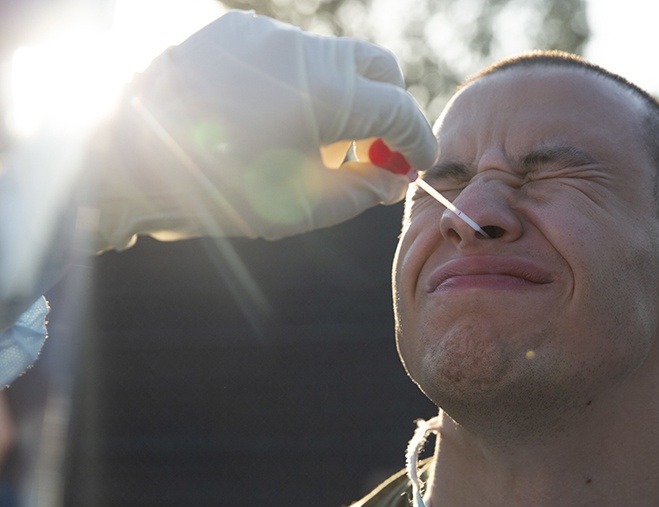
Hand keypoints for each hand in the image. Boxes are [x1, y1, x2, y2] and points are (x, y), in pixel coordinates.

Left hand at [93, 10, 436, 249]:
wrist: (119, 150)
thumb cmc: (213, 186)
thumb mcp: (301, 205)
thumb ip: (362, 192)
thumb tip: (393, 179)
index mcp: (331, 92)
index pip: (401, 111)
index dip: (419, 143)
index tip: (419, 166)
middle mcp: (306, 51)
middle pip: (378, 69)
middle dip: (388, 109)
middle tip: (374, 152)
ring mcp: (268, 35)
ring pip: (332, 60)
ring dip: (341, 99)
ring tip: (312, 144)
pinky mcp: (233, 31)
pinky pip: (286, 56)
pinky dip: (297, 86)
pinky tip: (268, 122)